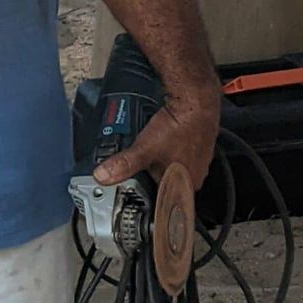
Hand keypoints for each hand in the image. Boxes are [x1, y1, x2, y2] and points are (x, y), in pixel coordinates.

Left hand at [94, 81, 220, 191]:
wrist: (196, 100)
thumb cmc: (179, 127)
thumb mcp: (145, 149)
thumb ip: (124, 165)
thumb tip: (103, 176)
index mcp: (186, 185)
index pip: (165, 202)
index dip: (149, 198)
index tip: (138, 193)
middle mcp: (195, 176)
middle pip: (169, 186)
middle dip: (152, 179)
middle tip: (141, 170)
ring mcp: (199, 160)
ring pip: (174, 170)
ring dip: (161, 165)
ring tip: (151, 156)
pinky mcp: (199, 144)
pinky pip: (180, 155)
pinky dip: (170, 152)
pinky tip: (163, 144)